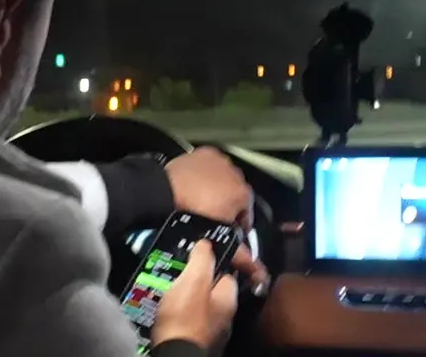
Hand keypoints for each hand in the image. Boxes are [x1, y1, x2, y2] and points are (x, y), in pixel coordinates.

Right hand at [152, 241, 237, 348]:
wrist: (173, 355)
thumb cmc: (185, 320)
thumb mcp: (194, 279)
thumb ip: (202, 258)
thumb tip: (206, 245)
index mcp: (228, 299)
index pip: (226, 272)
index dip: (212, 261)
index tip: (197, 256)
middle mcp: (223, 317)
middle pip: (209, 290)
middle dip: (192, 281)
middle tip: (176, 274)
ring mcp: (208, 331)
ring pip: (195, 306)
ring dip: (181, 298)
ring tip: (165, 291)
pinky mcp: (192, 341)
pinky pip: (184, 321)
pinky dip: (175, 315)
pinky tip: (163, 311)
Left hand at [165, 147, 269, 290]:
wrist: (166, 191)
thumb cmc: (195, 216)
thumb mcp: (218, 236)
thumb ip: (240, 253)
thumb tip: (259, 272)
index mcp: (244, 194)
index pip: (246, 215)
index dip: (237, 227)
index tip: (226, 234)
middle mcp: (238, 174)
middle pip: (236, 194)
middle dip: (227, 205)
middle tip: (210, 217)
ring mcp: (221, 161)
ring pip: (224, 178)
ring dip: (217, 187)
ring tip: (200, 199)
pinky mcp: (205, 152)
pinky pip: (211, 165)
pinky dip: (206, 172)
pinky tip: (195, 181)